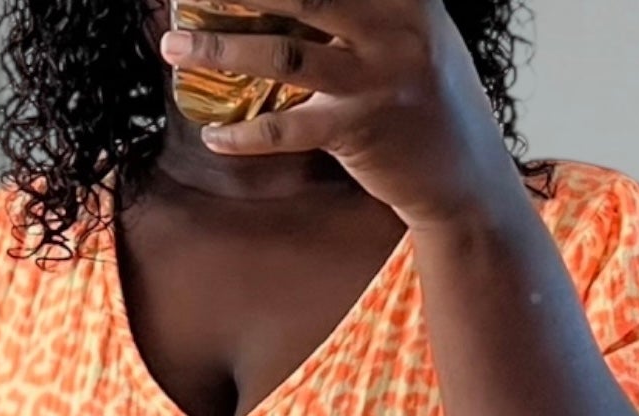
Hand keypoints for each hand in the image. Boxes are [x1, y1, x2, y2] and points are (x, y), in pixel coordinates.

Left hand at [157, 0, 516, 228]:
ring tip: (173, 46)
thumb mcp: (409, 31)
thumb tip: (276, 3)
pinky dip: (246, 135)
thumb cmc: (425, 97)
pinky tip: (214, 135)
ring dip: (219, 50)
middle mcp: (395, 26)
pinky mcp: (362, 131)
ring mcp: (379, 79)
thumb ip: (362, 7)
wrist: (466, 176)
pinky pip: (290, 130)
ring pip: (284, 56)